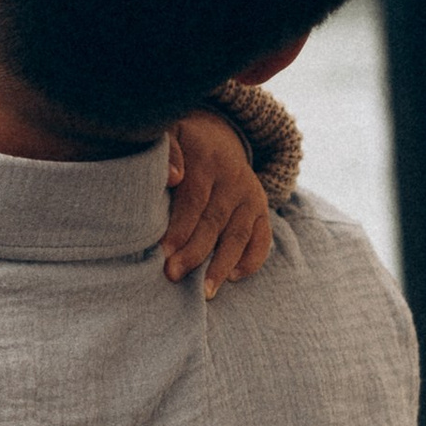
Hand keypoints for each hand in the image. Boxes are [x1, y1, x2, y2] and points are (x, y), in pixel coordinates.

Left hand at [163, 110, 272, 295]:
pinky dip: (251, 260)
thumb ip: (168, 152)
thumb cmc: (182, 145)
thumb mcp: (171, 135)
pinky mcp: (262, 209)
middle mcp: (234, 179)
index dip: (180, 226)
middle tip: (173, 275)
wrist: (217, 138)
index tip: (164, 251)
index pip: (195, 199)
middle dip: (194, 252)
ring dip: (221, 264)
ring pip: (238, 235)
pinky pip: (262, 239)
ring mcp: (251, 196)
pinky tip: (233, 277)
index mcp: (208, 160)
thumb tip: (173, 177)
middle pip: (214, 221)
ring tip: (205, 291)